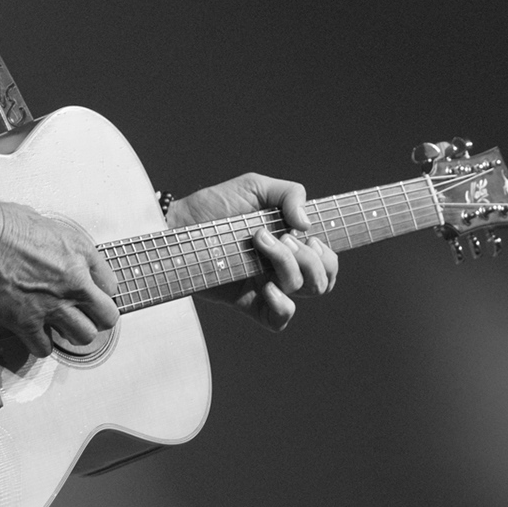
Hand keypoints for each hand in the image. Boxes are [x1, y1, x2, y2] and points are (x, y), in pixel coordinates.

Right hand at [0, 195, 118, 357]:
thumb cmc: (1, 222)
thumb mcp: (47, 225)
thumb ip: (64, 248)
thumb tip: (64, 258)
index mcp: (81, 253)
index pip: (111, 286)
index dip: (98, 293)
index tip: (88, 296)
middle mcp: (73, 281)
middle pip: (107, 317)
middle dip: (95, 318)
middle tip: (81, 316)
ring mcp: (52, 304)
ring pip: (83, 337)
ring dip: (71, 334)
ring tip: (58, 326)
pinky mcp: (26, 322)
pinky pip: (45, 348)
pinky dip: (39, 344)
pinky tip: (33, 333)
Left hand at [170, 173, 338, 330]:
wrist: (178, 224)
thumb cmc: (215, 205)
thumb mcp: (255, 187)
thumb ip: (290, 193)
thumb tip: (307, 224)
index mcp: (291, 244)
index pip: (328, 261)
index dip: (330, 255)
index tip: (311, 236)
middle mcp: (283, 268)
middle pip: (323, 280)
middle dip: (309, 257)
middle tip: (280, 237)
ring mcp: (267, 286)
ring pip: (304, 291)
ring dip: (290, 265)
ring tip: (261, 243)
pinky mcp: (248, 303)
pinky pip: (279, 319)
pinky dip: (282, 304)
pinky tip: (266, 285)